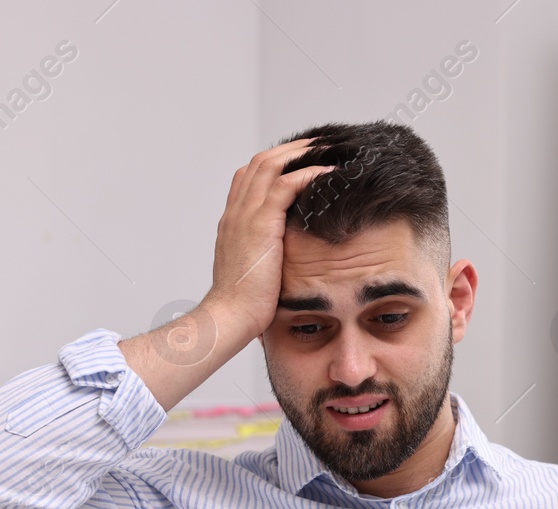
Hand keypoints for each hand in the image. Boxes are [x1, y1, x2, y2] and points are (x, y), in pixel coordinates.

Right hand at [202, 138, 334, 343]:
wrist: (231, 315)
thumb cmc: (244, 304)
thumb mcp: (255, 271)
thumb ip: (265, 253)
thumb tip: (286, 255)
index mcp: (233, 221)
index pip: (249, 177)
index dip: (274, 163)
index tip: (298, 160)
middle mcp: (236, 212)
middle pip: (260, 162)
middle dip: (291, 149)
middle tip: (318, 144)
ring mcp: (245, 215)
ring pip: (271, 165)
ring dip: (301, 153)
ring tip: (326, 150)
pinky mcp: (261, 224)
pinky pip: (285, 185)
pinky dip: (307, 174)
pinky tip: (327, 174)